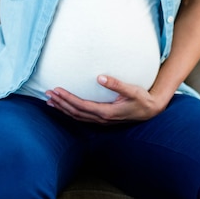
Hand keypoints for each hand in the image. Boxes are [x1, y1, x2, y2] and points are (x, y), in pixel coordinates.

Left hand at [45, 75, 169, 123]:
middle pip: (75, 113)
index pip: (81, 106)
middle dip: (61, 103)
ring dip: (63, 109)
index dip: (67, 98)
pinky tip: (65, 107)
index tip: (57, 90)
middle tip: (47, 93)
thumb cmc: (142, 99)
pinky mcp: (103, 119)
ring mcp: (102, 121)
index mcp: (107, 112)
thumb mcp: (132, 90)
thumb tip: (100, 77)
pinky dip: (71, 111)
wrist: (151, 111)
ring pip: (77, 117)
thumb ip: (117, 84)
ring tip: (50, 101)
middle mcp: (102, 119)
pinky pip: (82, 117)